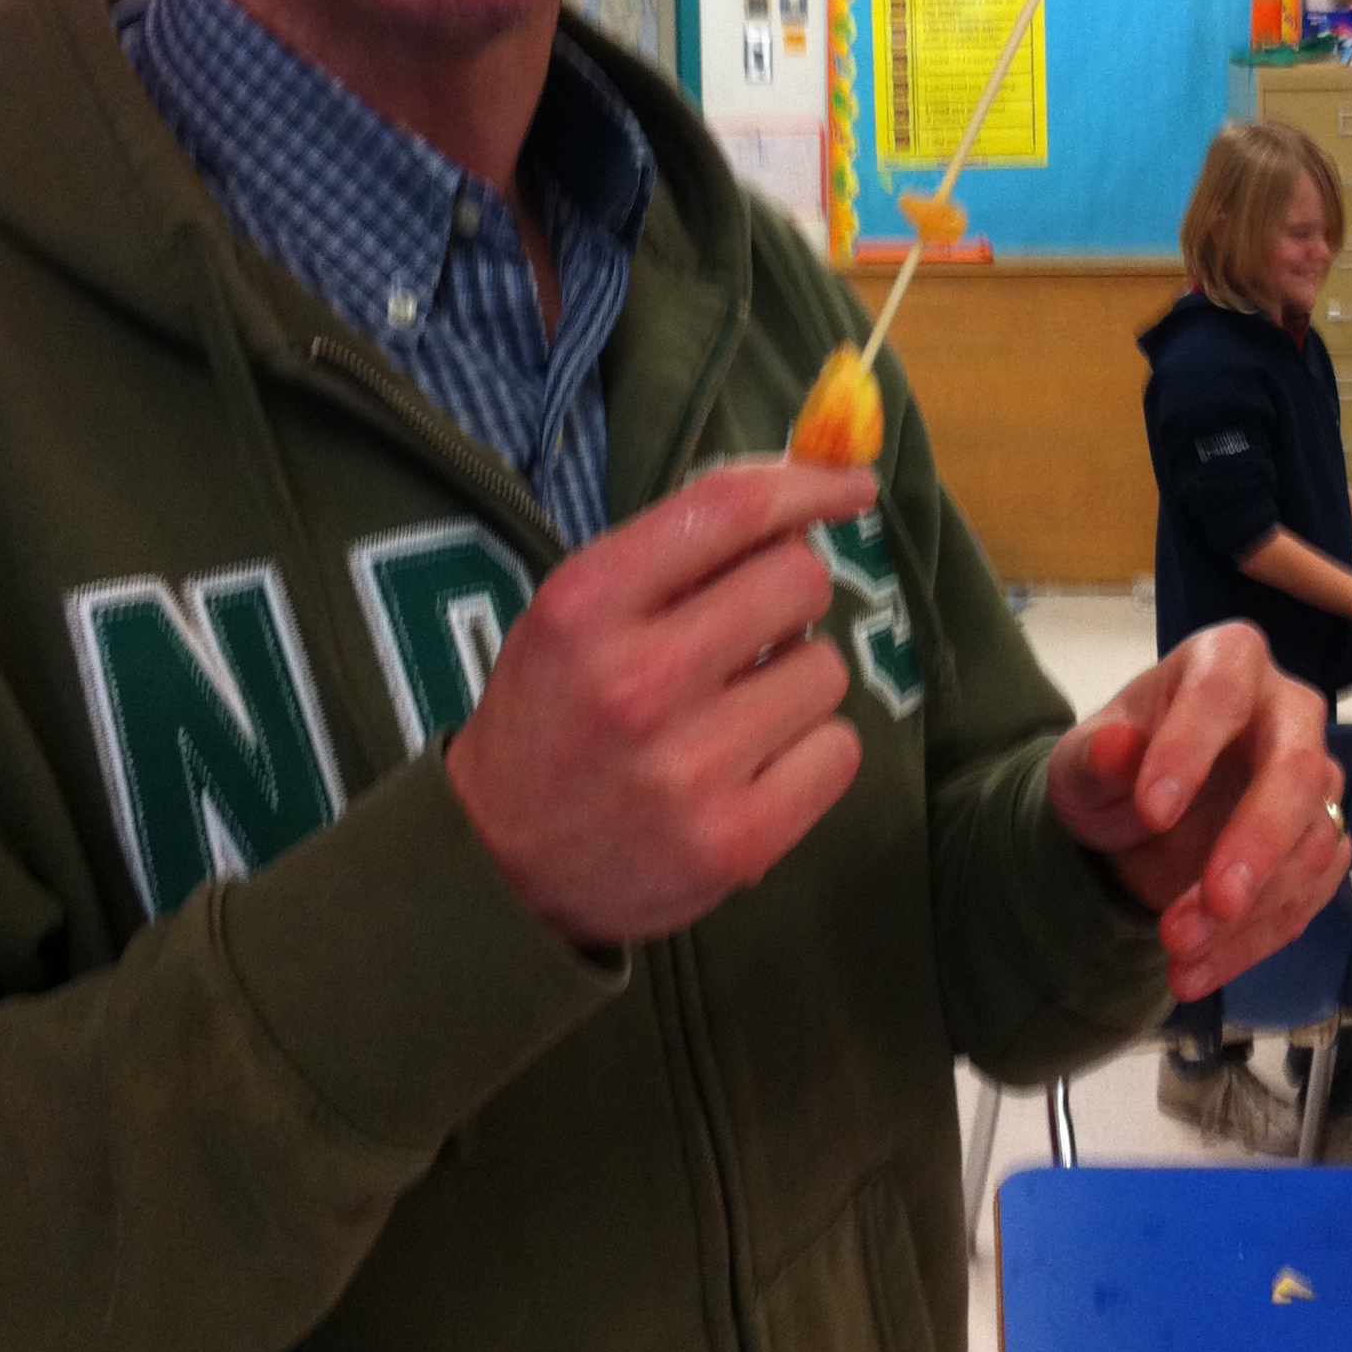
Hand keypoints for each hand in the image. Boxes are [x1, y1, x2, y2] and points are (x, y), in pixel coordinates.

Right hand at [446, 458, 878, 944]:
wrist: (498, 867)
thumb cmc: (554, 715)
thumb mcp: (576, 613)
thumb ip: (675, 553)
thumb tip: (803, 497)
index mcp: (587, 605)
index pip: (729, 509)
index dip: (808, 485)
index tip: (852, 484)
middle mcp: (638, 682)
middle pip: (798, 581)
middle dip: (794, 592)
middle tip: (760, 626)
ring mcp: (689, 769)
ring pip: (826, 670)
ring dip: (797, 678)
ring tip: (737, 709)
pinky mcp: (735, 842)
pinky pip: (838, 752)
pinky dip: (812, 751)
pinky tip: (757, 764)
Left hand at [1045, 622, 1351, 1002]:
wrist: (1135, 824)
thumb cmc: (1117, 768)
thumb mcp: (1082, 763)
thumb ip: (1095, 755)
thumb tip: (1117, 746)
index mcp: (1228, 662)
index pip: (1221, 693)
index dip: (1193, 749)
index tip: (1151, 812)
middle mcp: (1288, 714)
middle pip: (1298, 770)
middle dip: (1258, 842)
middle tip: (1213, 902)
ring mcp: (1315, 781)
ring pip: (1313, 844)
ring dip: (1252, 909)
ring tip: (1177, 950)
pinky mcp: (1322, 844)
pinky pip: (1309, 898)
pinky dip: (1256, 942)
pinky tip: (1199, 970)